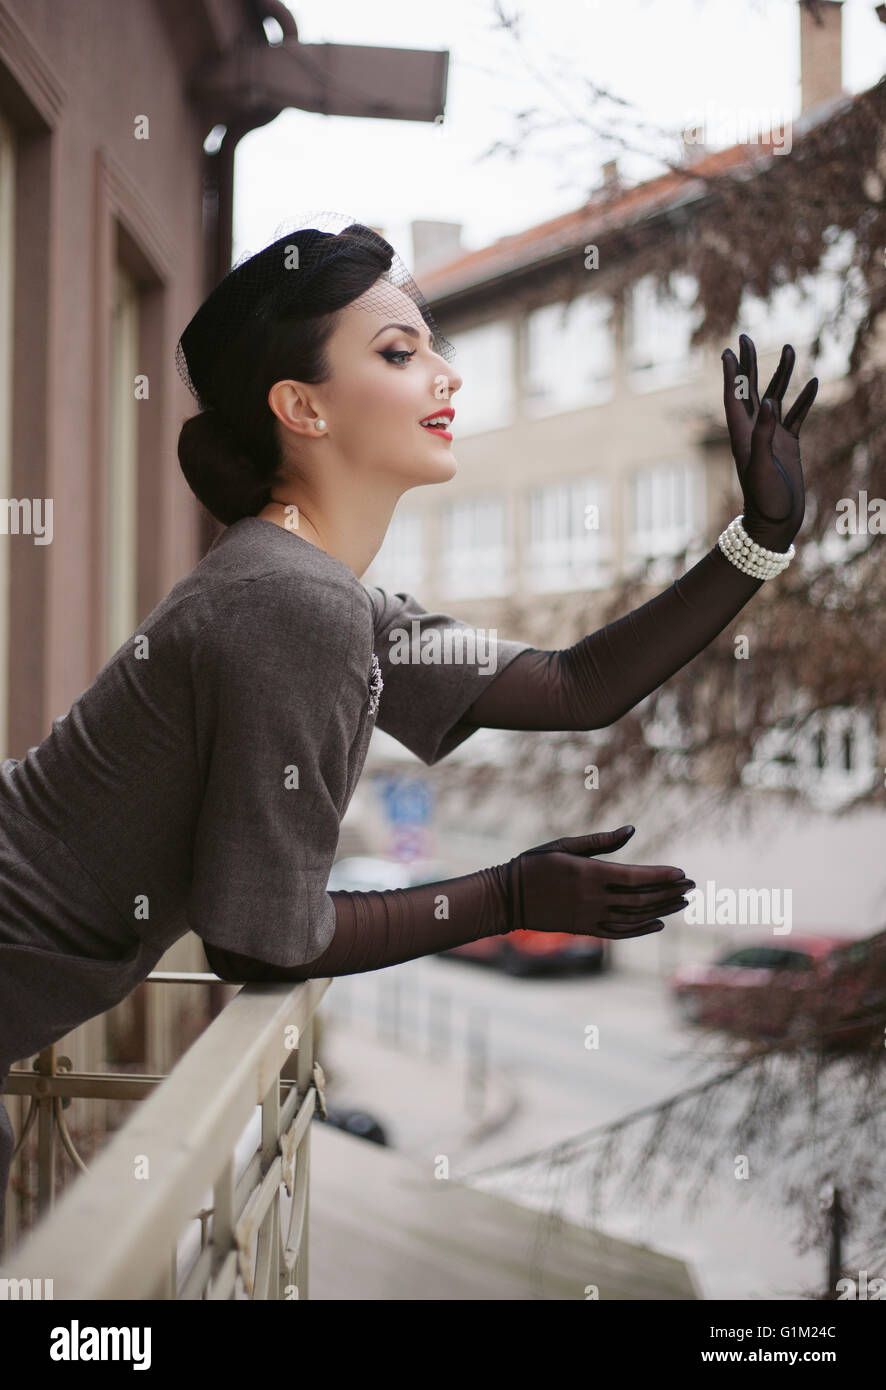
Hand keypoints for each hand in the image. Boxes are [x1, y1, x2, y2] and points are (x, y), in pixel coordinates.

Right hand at [502, 825, 694, 939]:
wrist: (509, 898)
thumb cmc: (535, 864)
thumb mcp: (565, 845)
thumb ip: (601, 841)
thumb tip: (632, 830)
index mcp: (590, 874)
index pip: (635, 876)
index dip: (661, 876)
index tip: (682, 872)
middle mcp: (594, 899)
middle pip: (641, 899)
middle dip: (669, 892)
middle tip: (692, 886)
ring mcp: (590, 917)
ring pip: (635, 917)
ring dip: (662, 910)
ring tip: (683, 903)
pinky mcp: (586, 930)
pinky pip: (620, 932)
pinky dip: (641, 929)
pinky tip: (658, 924)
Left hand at [721, 334, 817, 551]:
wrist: (776, 523)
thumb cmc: (765, 500)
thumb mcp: (762, 467)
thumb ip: (763, 435)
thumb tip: (768, 403)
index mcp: (743, 436)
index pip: (734, 398)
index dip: (731, 374)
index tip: (727, 351)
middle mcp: (755, 433)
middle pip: (751, 390)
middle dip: (749, 364)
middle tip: (745, 337)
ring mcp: (773, 438)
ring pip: (777, 398)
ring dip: (781, 374)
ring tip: (789, 348)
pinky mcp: (789, 445)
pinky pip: (797, 416)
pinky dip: (804, 399)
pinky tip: (813, 382)